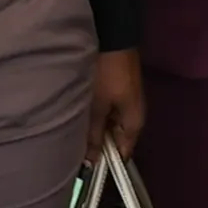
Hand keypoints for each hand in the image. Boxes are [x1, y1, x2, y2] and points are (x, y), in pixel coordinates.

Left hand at [83, 49, 145, 163]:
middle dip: (97, 145)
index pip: (122, 154)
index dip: (105, 163)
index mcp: (134, 124)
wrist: (114, 39)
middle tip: (73, 149)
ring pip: (110, 126)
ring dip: (95, 129)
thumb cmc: (107, 74)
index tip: (85, 168)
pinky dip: (97, 116)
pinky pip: (109, 113)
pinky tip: (81, 115)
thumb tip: (90, 162)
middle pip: (116, 141)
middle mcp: (135, 117)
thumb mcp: (97, 106)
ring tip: (74, 132)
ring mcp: (128, 104)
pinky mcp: (120, 94)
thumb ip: (93, 135)